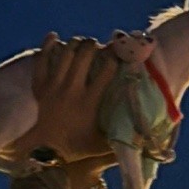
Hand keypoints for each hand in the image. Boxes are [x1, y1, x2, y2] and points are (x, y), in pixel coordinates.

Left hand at [13, 34, 118, 165]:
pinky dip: (47, 47)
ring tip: (83, 43)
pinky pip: (41, 61)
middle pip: (84, 55)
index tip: (121, 51)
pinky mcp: (40, 88)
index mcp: (89, 102)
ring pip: (65, 54)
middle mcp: (71, 90)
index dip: (116, 57)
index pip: (106, 71)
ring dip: (75, 44)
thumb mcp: (104, 144)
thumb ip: (125, 139)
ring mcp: (54, 87)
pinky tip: (54, 36)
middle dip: (93, 45)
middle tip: (99, 45)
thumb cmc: (78, 148)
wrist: (45, 153)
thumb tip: (148, 138)